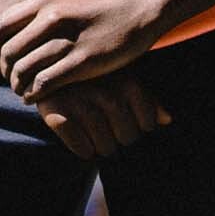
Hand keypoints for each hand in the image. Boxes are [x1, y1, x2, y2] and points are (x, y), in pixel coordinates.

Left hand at [0, 0, 166, 98]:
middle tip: (12, 82)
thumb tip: (7, 44)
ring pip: (24, 70)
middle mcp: (51, 18)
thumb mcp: (63, 3)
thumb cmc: (97, 11)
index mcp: (43, 2)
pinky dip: (34, 94)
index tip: (0, 64)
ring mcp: (67, 39)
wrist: (137, 11)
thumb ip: (35, 18)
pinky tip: (35, 98)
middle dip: (6, 73)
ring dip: (18, 86)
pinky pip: (45, 83)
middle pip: (9, 53)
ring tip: (23, 92)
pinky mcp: (83, 61)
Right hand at [33, 74, 169, 159]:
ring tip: (94, 135)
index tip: (124, 120)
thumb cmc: (94, 76)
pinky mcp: (56, 112)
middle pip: (127, 139)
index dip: (137, 127)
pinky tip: (79, 141)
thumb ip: (148, 99)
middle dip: (118, 139)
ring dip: (100, 148)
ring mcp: (81, 102)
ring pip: (105, 147)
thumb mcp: (124, 79)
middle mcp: (106, 92)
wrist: (47, 65)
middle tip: (106, 129)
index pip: (147, 125)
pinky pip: (81, 148)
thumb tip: (167, 120)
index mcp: (127, 82)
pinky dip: (82, 150)